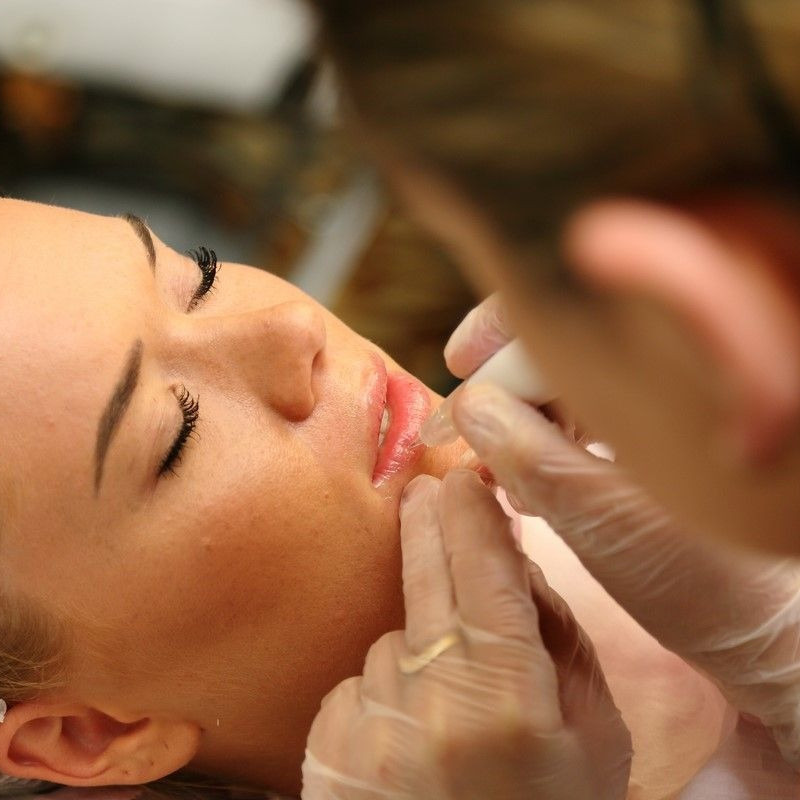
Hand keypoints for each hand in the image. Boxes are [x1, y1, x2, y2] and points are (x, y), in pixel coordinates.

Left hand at [301, 471, 631, 799]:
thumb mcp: (591, 736)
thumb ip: (559, 642)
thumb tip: (513, 565)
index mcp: (508, 698)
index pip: (485, 572)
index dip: (472, 514)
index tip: (463, 478)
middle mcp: (431, 702)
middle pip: (423, 577)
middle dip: (426, 524)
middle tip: (425, 491)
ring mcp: (370, 722)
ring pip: (394, 639)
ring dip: (417, 644)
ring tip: (445, 706)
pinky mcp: (327, 742)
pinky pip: (360, 681)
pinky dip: (385, 689)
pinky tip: (407, 737)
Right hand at [446, 295, 799, 767]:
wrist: (757, 626)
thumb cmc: (704, 580)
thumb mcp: (606, 521)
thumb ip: (533, 458)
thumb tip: (467, 401)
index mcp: (671, 374)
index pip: (568, 324)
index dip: (500, 340)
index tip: (455, 370)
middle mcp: (667, 375)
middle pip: (561, 347)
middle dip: (502, 387)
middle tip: (463, 432)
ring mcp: (659, 404)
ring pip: (566, 383)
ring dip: (519, 419)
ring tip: (500, 473)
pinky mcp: (650, 435)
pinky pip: (582, 414)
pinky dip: (545, 439)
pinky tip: (530, 481)